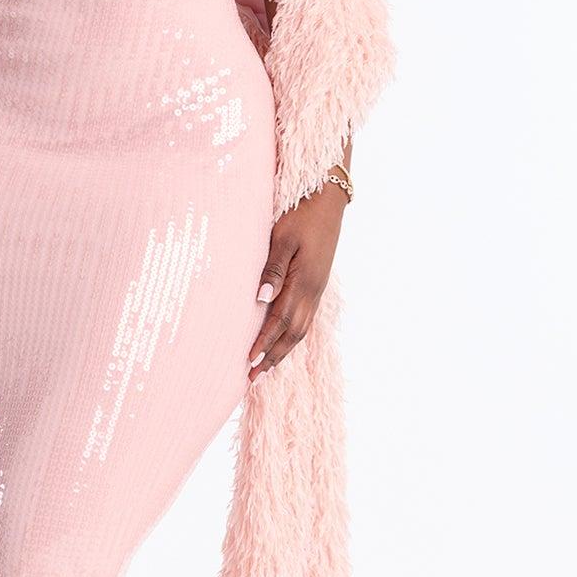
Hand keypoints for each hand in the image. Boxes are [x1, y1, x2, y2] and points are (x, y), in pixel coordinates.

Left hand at [247, 185, 345, 380]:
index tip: (249, 362)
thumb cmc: (301, 212)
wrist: (327, 196)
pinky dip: (291, 335)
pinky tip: (283, 341)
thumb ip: (273, 267)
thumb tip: (262, 298)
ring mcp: (317, 287)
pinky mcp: (316, 282)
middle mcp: (314, 290)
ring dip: (283, 350)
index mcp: (305, 281)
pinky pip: (304, 317)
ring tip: (265, 369)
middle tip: (253, 379)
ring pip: (301, 328)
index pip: (281, 320)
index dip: (265, 342)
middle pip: (293, 333)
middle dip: (273, 356)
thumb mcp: (283, 236)